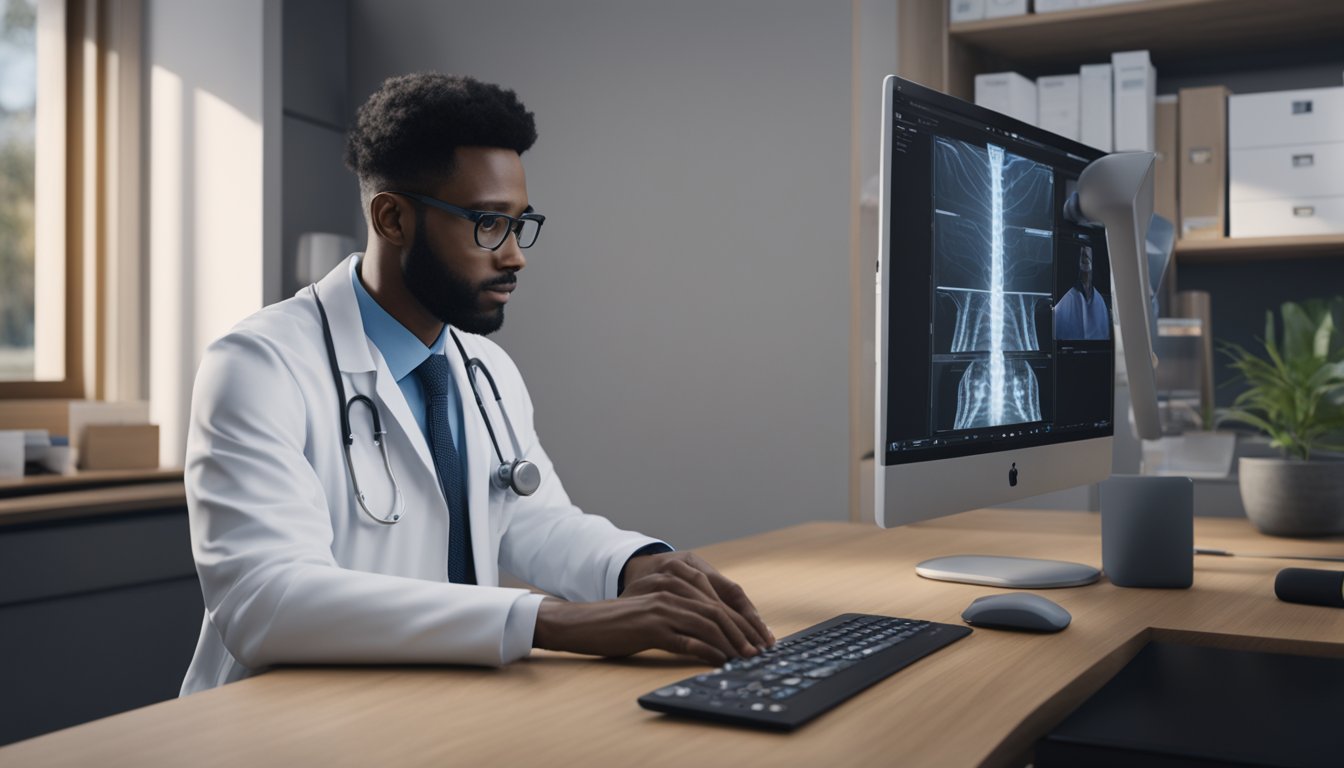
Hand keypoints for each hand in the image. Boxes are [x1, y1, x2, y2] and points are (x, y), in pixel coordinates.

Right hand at [532, 552, 773, 665]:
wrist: (586, 623)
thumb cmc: (621, 625)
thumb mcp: (655, 617)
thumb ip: (681, 620)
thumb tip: (714, 641)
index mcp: (674, 589)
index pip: (717, 602)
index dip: (740, 620)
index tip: (757, 638)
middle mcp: (671, 595)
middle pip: (718, 612)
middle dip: (743, 632)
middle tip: (759, 650)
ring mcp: (662, 610)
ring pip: (707, 624)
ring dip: (731, 643)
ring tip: (745, 658)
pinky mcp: (651, 628)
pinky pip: (686, 640)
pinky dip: (707, 651)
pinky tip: (719, 661)